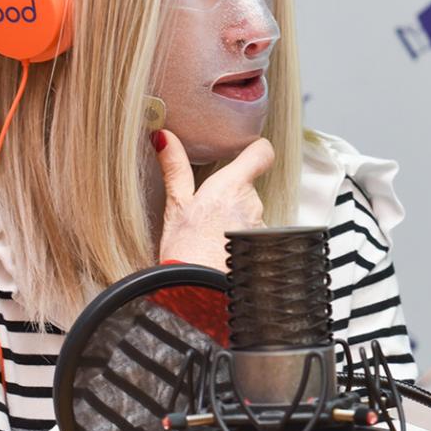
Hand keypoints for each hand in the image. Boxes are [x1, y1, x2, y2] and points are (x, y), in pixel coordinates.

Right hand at [152, 129, 274, 270]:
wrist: (198, 293)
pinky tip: (223, 256)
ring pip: (252, 217)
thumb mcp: (174, 207)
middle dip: (232, 199)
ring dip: (237, 224)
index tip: (246, 153)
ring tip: (213, 240)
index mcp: (231, 185)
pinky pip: (256, 239)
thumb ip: (175, 168)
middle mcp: (253, 204)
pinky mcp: (266, 249)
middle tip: (208, 216)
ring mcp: (262, 228)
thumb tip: (164, 137)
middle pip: (249, 190)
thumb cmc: (184, 252)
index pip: (261, 153)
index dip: (255, 151)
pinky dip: (243, 244)